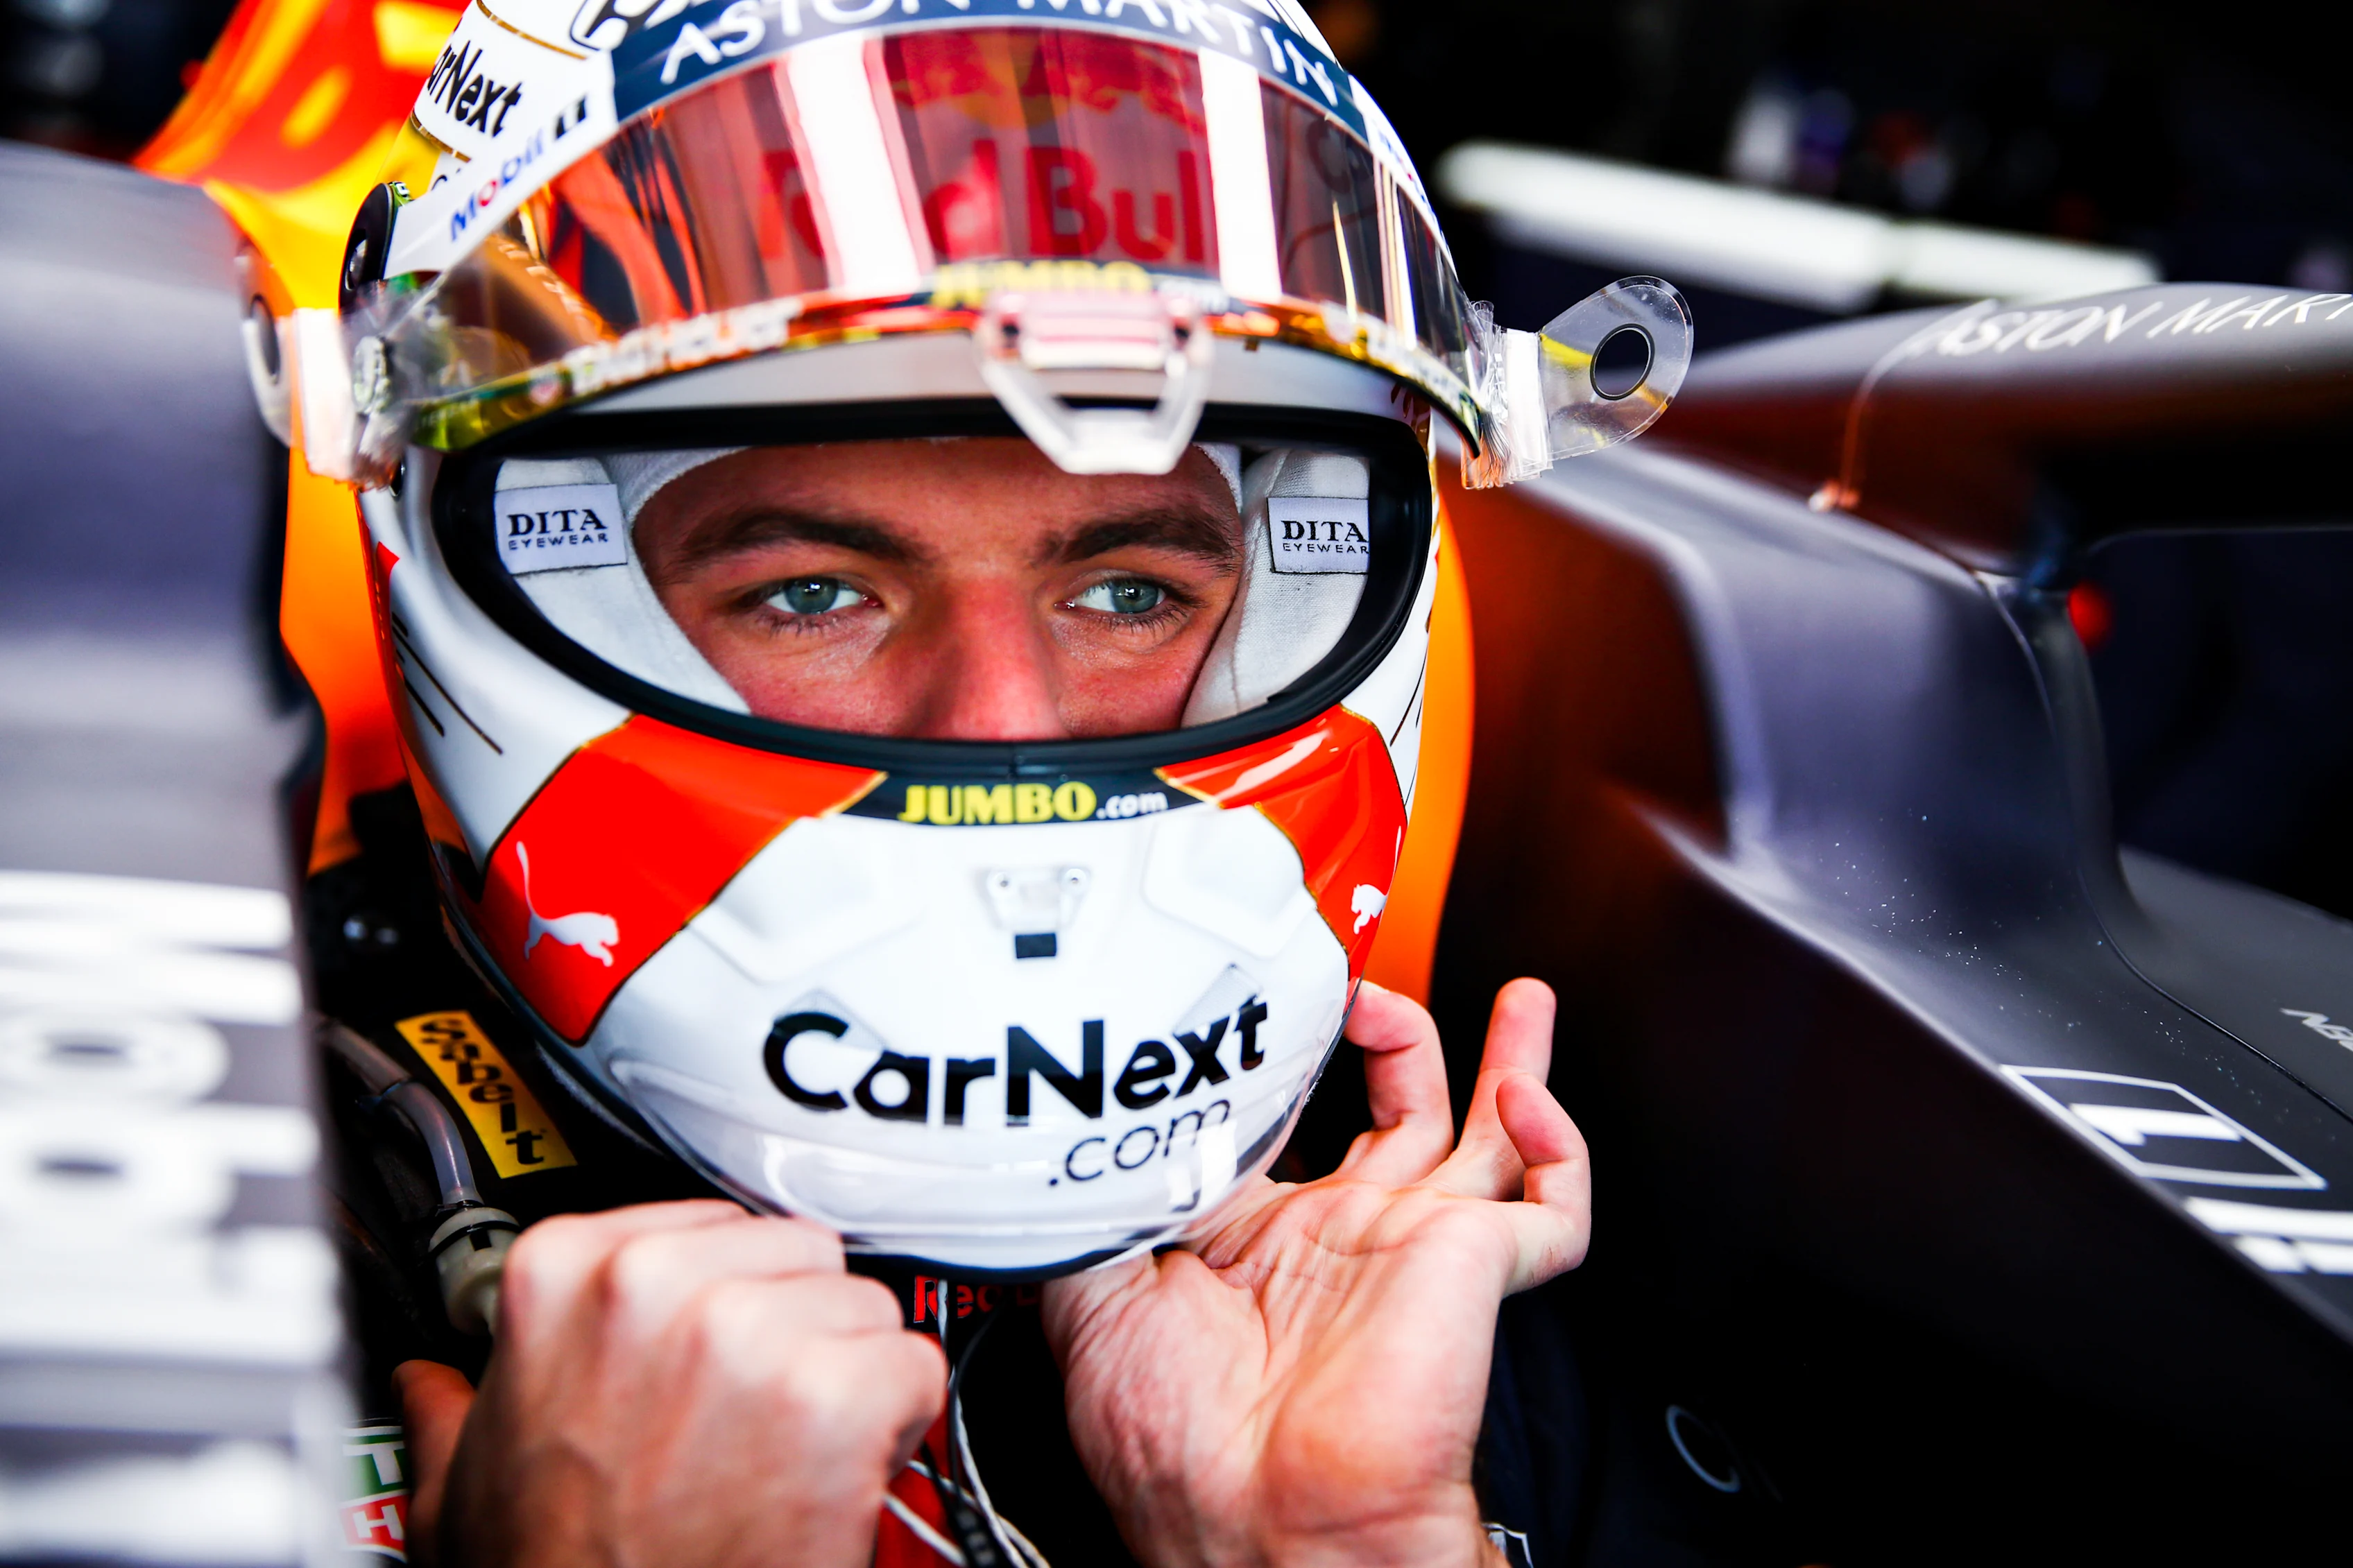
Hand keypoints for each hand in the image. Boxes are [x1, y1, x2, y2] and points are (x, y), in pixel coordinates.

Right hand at [397, 1201, 944, 1567]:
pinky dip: (896, 1418)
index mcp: (563, 1271)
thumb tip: (431, 1382)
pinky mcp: (829, 1395)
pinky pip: (912, 1363)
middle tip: (750, 1414)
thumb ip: (455, 1409)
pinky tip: (837, 1468)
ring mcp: (744, 1333)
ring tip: (784, 1448)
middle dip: (791, 1325)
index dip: (724, 1295)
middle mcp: (654, 1282)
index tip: (704, 1351)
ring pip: (861, 1302)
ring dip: (844, 1372)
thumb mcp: (464, 1485)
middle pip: (794, 1250)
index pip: (709, 1222)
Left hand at [1044, 979, 1587, 1567]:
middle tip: (1389, 981)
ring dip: (1512, 1063)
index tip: (1280, 996)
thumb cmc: (1176, 1447)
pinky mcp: (1476, 1269)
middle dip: (1412, 1035)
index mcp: (1264, 1241)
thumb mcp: (1095, 1298)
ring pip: (1494, 1139)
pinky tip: (1529, 1101)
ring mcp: (1416, 1250)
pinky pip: (1553, 1205)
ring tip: (1523, 999)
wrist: (1253, 1519)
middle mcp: (1347, 1237)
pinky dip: (1561, 1149)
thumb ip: (1096, 1203)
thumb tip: (1079, 1133)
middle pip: (1406, 1112)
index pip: (1295, 1120)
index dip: (1291, 1056)